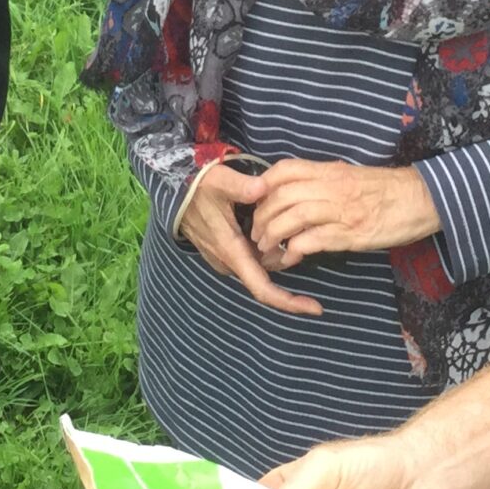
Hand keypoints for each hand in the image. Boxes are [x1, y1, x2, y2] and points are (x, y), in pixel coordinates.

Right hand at [174, 163, 322, 316]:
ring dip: (277, 249)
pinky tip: (276, 226)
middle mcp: (229, 261)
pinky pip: (253, 256)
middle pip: (268, 274)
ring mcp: (226, 257)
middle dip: (288, 258)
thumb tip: (262, 187)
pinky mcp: (226, 250)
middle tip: (300, 231)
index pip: (262, 288)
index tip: (315, 308)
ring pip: (262, 264)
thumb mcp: (218, 180)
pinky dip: (268, 246)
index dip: (289, 301)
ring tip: (289, 225)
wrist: (174, 188)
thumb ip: (240, 186)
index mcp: (231, 251)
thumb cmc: (197, 186)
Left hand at [247, 160, 439, 263]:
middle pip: (281, 196)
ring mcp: (341, 210)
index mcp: (330, 170)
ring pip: (292, 218)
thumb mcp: (351, 176)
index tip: (254, 201)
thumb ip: (324, 181)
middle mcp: (332, 187)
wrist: (423, 199)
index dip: (263, 184)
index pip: (285, 169)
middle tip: (256, 233)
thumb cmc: (387, 189)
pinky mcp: (351, 234)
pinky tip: (289, 258)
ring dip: (273, 235)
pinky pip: (313, 240)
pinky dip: (295, 249)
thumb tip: (296, 193)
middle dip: (261, 216)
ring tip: (266, 248)